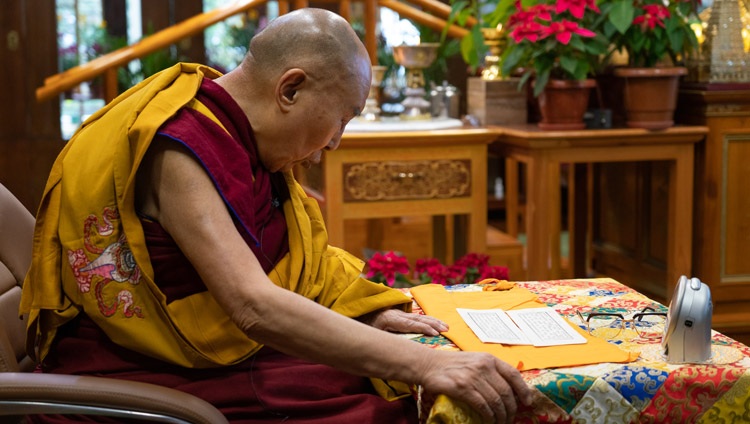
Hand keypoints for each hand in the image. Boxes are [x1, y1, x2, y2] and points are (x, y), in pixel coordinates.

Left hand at [362, 308, 447, 335]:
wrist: (356, 313)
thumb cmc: (363, 326)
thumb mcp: (370, 333)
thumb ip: (382, 339)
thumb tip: (396, 347)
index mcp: (389, 319)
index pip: (410, 324)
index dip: (423, 328)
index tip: (435, 333)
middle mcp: (396, 314)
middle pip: (418, 319)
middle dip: (433, 324)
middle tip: (446, 329)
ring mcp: (399, 313)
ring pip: (419, 317)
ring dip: (433, 321)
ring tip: (445, 326)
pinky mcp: (399, 315)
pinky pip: (416, 317)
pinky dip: (428, 320)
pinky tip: (435, 323)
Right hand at [419, 350, 533, 423]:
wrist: (428, 364)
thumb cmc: (452, 364)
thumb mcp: (474, 361)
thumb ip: (489, 370)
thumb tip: (507, 389)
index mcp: (489, 359)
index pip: (513, 374)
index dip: (523, 390)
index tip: (527, 402)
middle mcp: (483, 366)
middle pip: (506, 392)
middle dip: (511, 409)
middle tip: (509, 418)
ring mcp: (473, 376)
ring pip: (496, 401)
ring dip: (500, 416)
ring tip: (500, 422)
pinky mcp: (463, 387)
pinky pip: (482, 405)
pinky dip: (488, 416)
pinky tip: (489, 420)